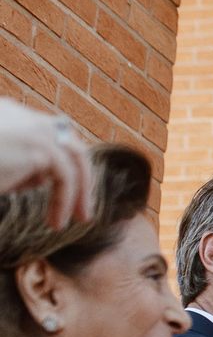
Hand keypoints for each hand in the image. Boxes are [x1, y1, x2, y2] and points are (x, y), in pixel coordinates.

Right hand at [0, 99, 93, 226]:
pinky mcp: (38, 146)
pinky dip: (65, 200)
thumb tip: (37, 178)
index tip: (51, 190)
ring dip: (79, 190)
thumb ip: (14, 166)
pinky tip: (56, 222)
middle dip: (80, 173)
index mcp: (7, 114)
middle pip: (66, 139)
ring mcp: (32, 127)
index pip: (43, 132)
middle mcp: (21, 115)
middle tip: (81, 208)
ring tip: (77, 219)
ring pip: (73, 156)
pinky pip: (64, 176)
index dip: (53, 162)